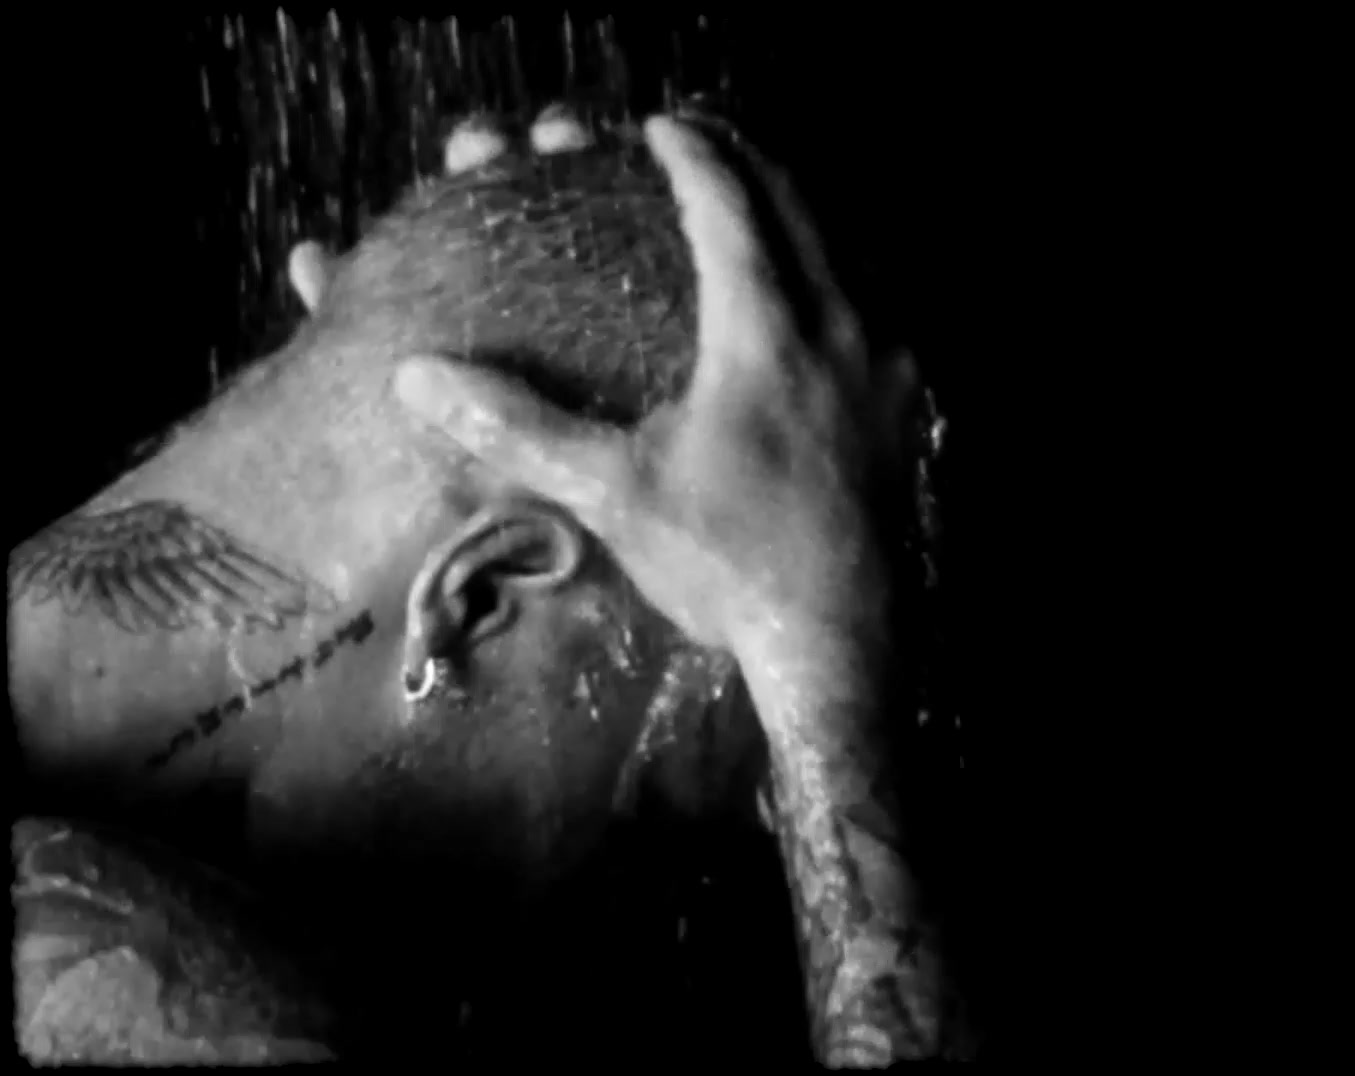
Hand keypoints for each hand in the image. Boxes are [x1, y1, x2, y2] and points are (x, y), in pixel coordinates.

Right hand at [391, 114, 916, 675]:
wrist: (840, 641)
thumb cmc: (728, 564)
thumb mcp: (616, 493)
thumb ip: (520, 426)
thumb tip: (417, 376)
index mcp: (766, 331)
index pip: (729, 207)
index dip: (692, 155)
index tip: (657, 125)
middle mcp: (840, 330)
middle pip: (801, 208)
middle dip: (751, 160)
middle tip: (705, 139)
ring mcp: (885, 370)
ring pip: (849, 255)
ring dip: (802, 214)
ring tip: (760, 204)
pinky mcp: (907, 411)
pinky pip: (877, 312)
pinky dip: (840, 280)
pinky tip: (821, 304)